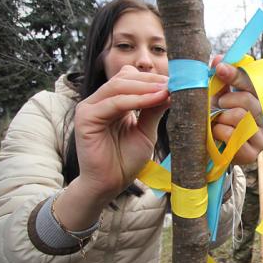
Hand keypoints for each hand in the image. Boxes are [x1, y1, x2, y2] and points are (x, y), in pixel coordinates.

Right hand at [74, 65, 169, 200]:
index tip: (176, 82)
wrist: (110, 184)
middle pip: (125, 78)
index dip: (152, 78)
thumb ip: (153, 110)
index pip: (130, 78)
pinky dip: (137, 100)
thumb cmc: (125, 160)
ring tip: (167, 90)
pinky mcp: (86, 117)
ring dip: (146, 87)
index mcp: (112, 102)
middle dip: (151, 80)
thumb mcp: (146, 132)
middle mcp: (99, 101)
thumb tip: (170, 90)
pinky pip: (115, 103)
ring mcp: (90, 107)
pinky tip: (155, 99)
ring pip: (120, 86)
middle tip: (174, 83)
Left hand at [210, 55, 262, 163]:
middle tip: (219, 105)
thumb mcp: (217, 98)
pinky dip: (221, 133)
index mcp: (257, 100)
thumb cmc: (217, 120)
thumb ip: (220, 80)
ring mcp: (260, 136)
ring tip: (217, 122)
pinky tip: (218, 135)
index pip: (250, 83)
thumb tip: (218, 59)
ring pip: (241, 117)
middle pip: (248, 100)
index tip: (219, 68)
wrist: (212, 149)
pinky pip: (234, 136)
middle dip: (227, 100)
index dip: (235, 74)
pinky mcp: (252, 153)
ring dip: (222, 118)